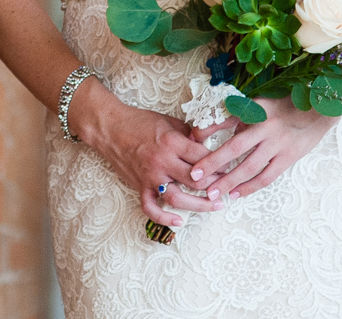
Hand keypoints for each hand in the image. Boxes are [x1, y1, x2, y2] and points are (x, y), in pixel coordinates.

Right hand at [75, 93, 224, 229]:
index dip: (221, 164)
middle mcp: (162, 161)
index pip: (203, 158)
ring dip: (200, 206)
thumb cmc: (139, 121)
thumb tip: (208, 146)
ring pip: (179, 198)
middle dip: (216, 186)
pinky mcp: (139, 186)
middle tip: (229, 187)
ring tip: (216, 206)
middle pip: (197, 181)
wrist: (109, 127)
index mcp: (171, 142)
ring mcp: (150, 176)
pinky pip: (151, 208)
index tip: (232, 167)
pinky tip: (179, 221)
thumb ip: (189, 134)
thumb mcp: (169, 121)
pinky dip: (164, 218)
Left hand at [187, 98, 338, 201]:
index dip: (207, 131)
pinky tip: (236, 194)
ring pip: (250, 167)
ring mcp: (278, 144)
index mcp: (255, 110)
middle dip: (213, 164)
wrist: (318, 110)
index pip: (225, 120)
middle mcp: (265, 127)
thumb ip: (238, 118)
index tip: (190, 141)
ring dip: (230, 182)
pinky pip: (266, 176)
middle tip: (194, 177)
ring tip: (212, 193)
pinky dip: (250, 187)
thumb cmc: (283, 105)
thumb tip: (217, 133)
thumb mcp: (258, 104)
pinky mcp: (288, 158)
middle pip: (235, 148)